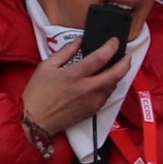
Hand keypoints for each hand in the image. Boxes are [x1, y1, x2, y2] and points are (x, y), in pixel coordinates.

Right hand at [19, 37, 133, 142]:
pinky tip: (105, 81)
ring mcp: (92, 101)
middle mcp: (87, 89)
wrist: (36, 121)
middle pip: (116, 74)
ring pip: (113, 86)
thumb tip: (79, 41)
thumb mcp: (46, 67)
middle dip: (125, 62)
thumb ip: (65, 52)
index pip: (100, 58)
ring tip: (117, 66)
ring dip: (118, 75)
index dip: (111, 47)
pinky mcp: (93, 110)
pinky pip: (107, 95)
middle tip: (126, 55)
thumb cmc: (37, 94)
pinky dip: (109, 86)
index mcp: (74, 75)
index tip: (115, 41)